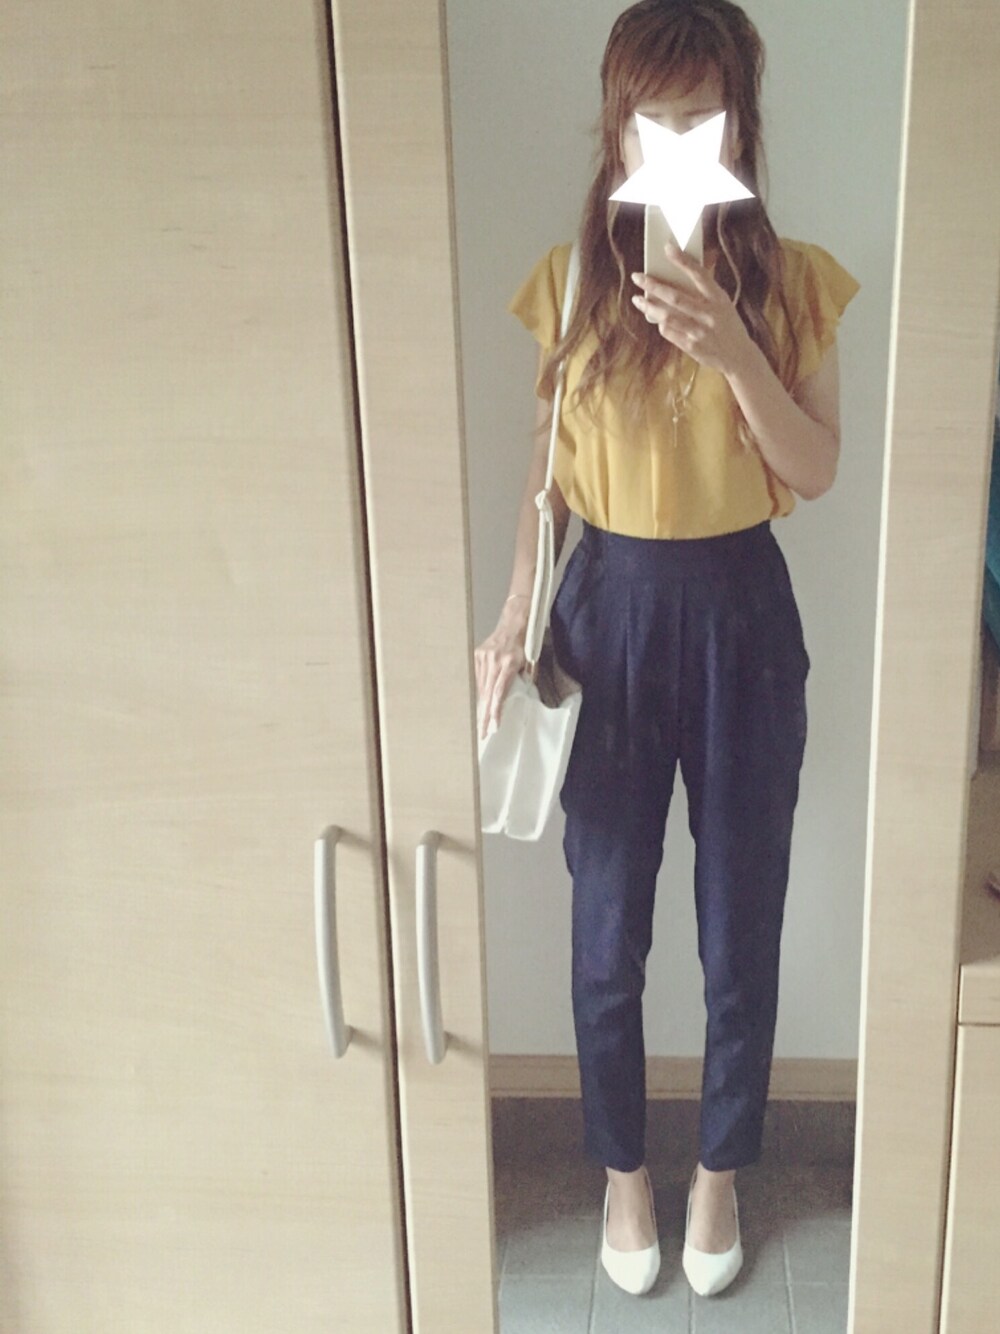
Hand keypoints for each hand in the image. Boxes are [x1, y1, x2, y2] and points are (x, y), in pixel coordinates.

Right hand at [474, 600, 529, 740]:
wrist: (514, 622)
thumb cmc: (526, 644)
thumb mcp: (531, 663)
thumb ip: (525, 680)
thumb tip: (520, 699)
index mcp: (508, 663)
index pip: (499, 692)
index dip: (495, 711)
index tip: (493, 726)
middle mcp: (493, 661)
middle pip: (487, 694)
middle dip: (484, 716)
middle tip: (482, 733)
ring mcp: (483, 657)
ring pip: (480, 688)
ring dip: (481, 706)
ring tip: (481, 723)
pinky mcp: (477, 655)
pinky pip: (477, 679)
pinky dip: (480, 692)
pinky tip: (480, 704)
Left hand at [630, 241, 754, 378]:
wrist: (738, 356)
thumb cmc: (727, 324)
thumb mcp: (723, 303)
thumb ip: (706, 289)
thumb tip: (687, 266)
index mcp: (719, 299)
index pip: (699, 275)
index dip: (683, 260)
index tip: (667, 248)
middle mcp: (710, 315)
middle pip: (676, 297)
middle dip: (654, 285)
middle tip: (637, 277)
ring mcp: (700, 332)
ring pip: (668, 317)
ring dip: (649, 307)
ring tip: (637, 300)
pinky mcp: (692, 347)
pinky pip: (669, 332)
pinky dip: (660, 323)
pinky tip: (655, 317)